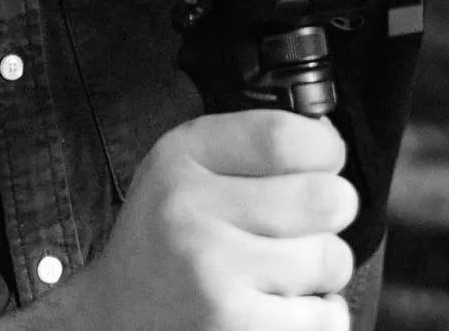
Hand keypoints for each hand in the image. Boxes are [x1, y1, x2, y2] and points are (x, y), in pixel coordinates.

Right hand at [63, 109, 356, 330]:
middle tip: (310, 221)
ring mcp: (214, 273)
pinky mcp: (237, 328)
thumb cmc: (166, 241)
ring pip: (331, 258)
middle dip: (334, 209)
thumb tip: (329, 142)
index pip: (283, 136)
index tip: (326, 158)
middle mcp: (192, 209)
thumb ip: (246, 146)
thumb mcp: (182, 169)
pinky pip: (327, 315)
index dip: (323, 146)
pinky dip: (319, 314)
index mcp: (182, 157)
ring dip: (323, 266)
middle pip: (324, 197)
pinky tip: (281, 306)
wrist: (114, 320)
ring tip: (286, 268)